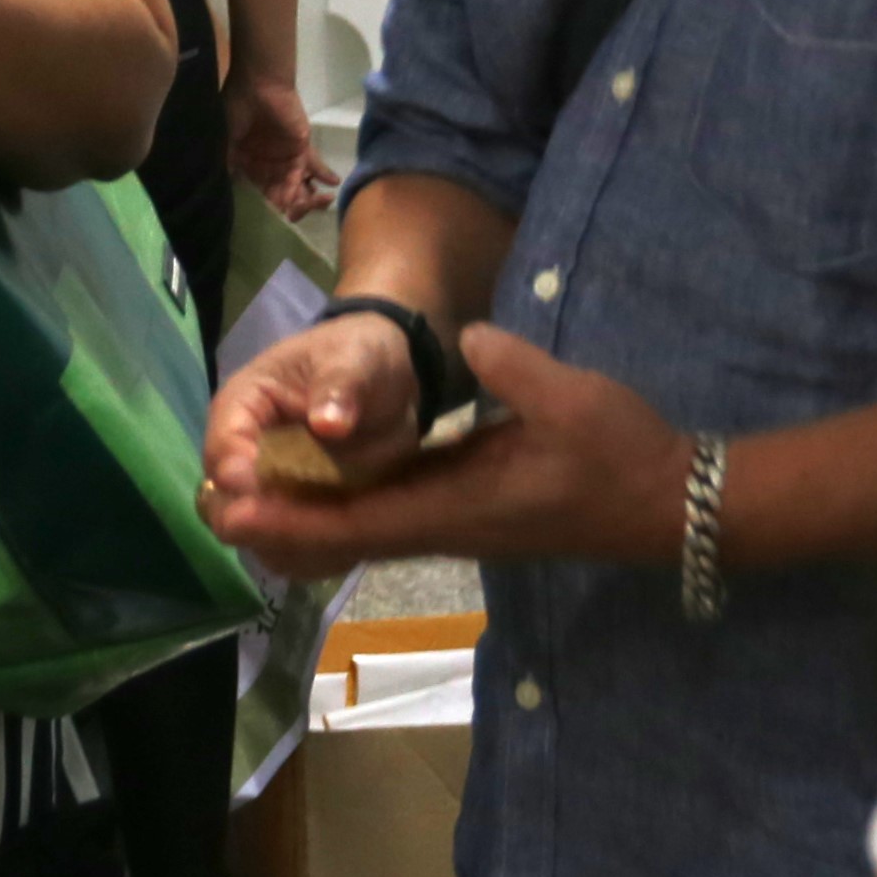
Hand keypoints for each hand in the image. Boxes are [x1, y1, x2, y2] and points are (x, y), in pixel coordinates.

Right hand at [198, 311, 420, 570]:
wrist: (393, 381)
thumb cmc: (361, 357)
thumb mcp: (356, 359)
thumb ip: (341, 387)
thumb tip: (328, 423)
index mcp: (242, 406)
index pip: (222, 446)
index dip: (236, 473)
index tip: (257, 491)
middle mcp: (243, 454)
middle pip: (223, 502)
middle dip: (254, 522)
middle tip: (297, 532)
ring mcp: (268, 490)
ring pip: (254, 535)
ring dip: (284, 546)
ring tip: (330, 545)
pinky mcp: (296, 515)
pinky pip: (289, 550)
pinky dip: (310, 557)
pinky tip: (343, 552)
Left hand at [201, 318, 685, 577]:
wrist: (668, 503)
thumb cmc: (622, 453)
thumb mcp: (573, 400)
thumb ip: (515, 371)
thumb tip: (464, 340)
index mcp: (460, 506)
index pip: (359, 521)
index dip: (293, 517)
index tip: (236, 508)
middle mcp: (447, 525)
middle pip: (345, 536)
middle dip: (278, 524)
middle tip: (209, 505)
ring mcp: (458, 522)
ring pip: (364, 529)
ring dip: (304, 519)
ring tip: (242, 498)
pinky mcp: (469, 510)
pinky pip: (390, 516)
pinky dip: (344, 508)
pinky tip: (317, 488)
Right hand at [224, 73, 335, 217]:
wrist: (256, 83)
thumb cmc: (236, 109)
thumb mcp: (226, 140)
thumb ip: (231, 165)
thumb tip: (231, 188)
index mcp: (250, 170)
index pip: (266, 199)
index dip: (275, 210)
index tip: (283, 213)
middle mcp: (270, 169)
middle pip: (287, 198)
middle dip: (297, 208)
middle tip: (302, 208)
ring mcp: (288, 159)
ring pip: (303, 187)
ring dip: (313, 198)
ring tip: (323, 199)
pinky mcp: (303, 147)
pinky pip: (316, 166)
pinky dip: (325, 175)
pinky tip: (333, 183)